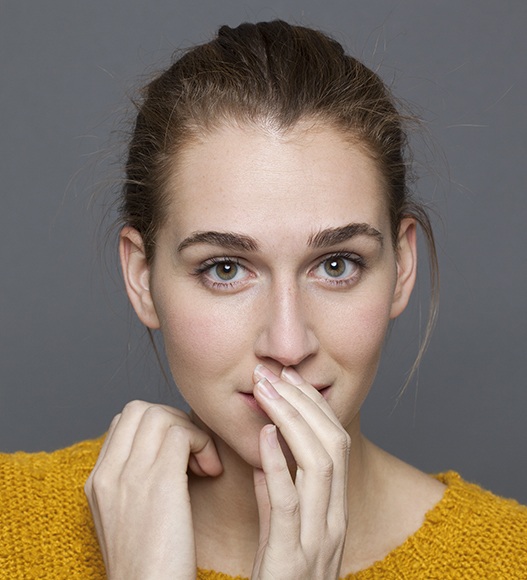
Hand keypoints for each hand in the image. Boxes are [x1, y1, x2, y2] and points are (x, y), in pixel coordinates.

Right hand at [84, 401, 222, 579]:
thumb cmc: (150, 566)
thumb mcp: (127, 520)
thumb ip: (133, 483)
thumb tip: (162, 454)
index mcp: (97, 481)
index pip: (124, 422)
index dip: (157, 426)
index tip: (179, 453)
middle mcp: (108, 473)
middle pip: (140, 409)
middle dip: (174, 421)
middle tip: (193, 454)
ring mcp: (130, 475)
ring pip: (161, 415)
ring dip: (191, 432)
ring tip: (204, 465)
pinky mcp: (159, 481)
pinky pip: (182, 433)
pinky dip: (203, 443)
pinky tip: (211, 472)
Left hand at [251, 366, 349, 579]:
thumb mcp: (281, 534)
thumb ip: (276, 495)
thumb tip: (266, 457)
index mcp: (332, 510)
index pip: (336, 443)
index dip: (314, 406)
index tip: (290, 378)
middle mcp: (333, 519)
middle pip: (333, 444)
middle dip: (305, 403)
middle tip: (275, 374)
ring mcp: (317, 539)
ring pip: (319, 465)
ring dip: (292, 422)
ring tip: (266, 393)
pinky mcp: (291, 558)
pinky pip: (288, 503)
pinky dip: (277, 464)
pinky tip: (262, 436)